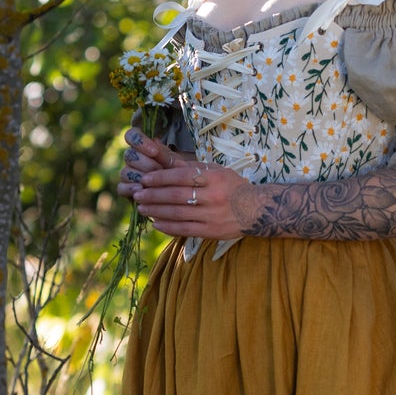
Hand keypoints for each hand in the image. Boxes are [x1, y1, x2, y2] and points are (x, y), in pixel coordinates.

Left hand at [115, 127, 259, 239]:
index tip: (145, 179)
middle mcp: (213, 197)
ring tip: (142, 208)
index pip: (182, 177)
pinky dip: (168, 227)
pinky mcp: (211, 231)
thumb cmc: (233, 187)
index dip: (161, 178)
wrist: (258, 210)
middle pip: (177, 196)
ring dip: (157, 211)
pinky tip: (156, 223)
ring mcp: (212, 216)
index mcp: (214, 178)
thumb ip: (193, 168)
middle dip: (154, 196)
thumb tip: (166, 162)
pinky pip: (185, 230)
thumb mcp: (217, 171)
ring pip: (178, 214)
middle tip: (138, 194)